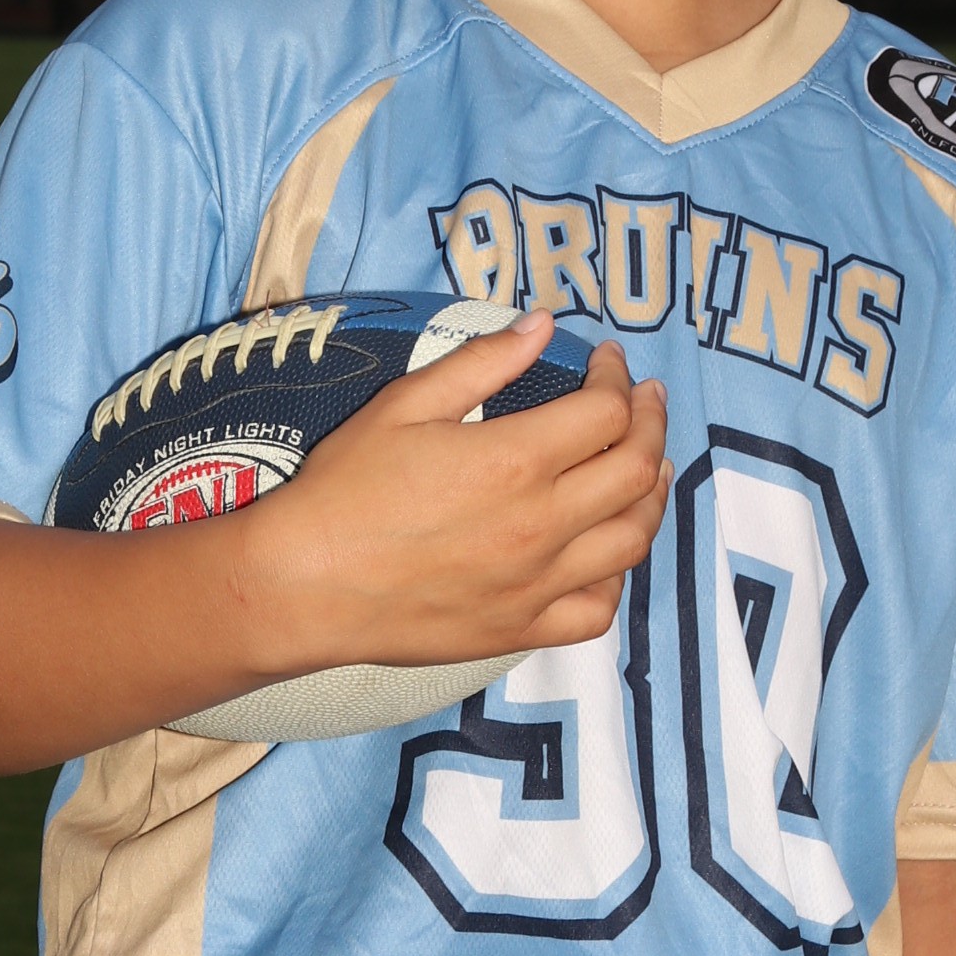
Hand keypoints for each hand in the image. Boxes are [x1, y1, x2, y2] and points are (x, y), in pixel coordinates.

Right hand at [253, 315, 669, 670]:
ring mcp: (537, 584)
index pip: (607, 413)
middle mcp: (541, 524)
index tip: (609, 365)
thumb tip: (542, 326)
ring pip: (633, 539)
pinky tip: (609, 550)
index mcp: (514, 461)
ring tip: (648, 468)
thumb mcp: (404, 404)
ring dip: (653, 496)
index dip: (619, 380)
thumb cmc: (344, 490)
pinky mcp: (521, 629)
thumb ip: (481, 362)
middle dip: (651, 424)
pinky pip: (599, 608)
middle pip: (636, 470)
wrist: (303, 586)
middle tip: (645, 401)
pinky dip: (618, 576)